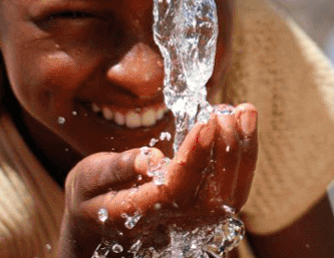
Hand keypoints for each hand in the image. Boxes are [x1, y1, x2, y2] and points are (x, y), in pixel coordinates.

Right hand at [58, 104, 257, 257]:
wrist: (98, 220)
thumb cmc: (91, 194)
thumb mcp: (89, 179)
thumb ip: (115, 170)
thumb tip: (149, 158)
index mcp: (136, 214)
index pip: (175, 191)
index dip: (194, 158)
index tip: (205, 123)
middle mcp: (170, 224)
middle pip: (211, 196)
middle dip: (227, 151)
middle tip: (227, 111)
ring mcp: (191, 221)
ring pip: (229, 195)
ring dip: (242, 150)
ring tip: (243, 111)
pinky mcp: (204, 210)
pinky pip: (233, 188)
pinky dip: (244, 155)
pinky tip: (243, 122)